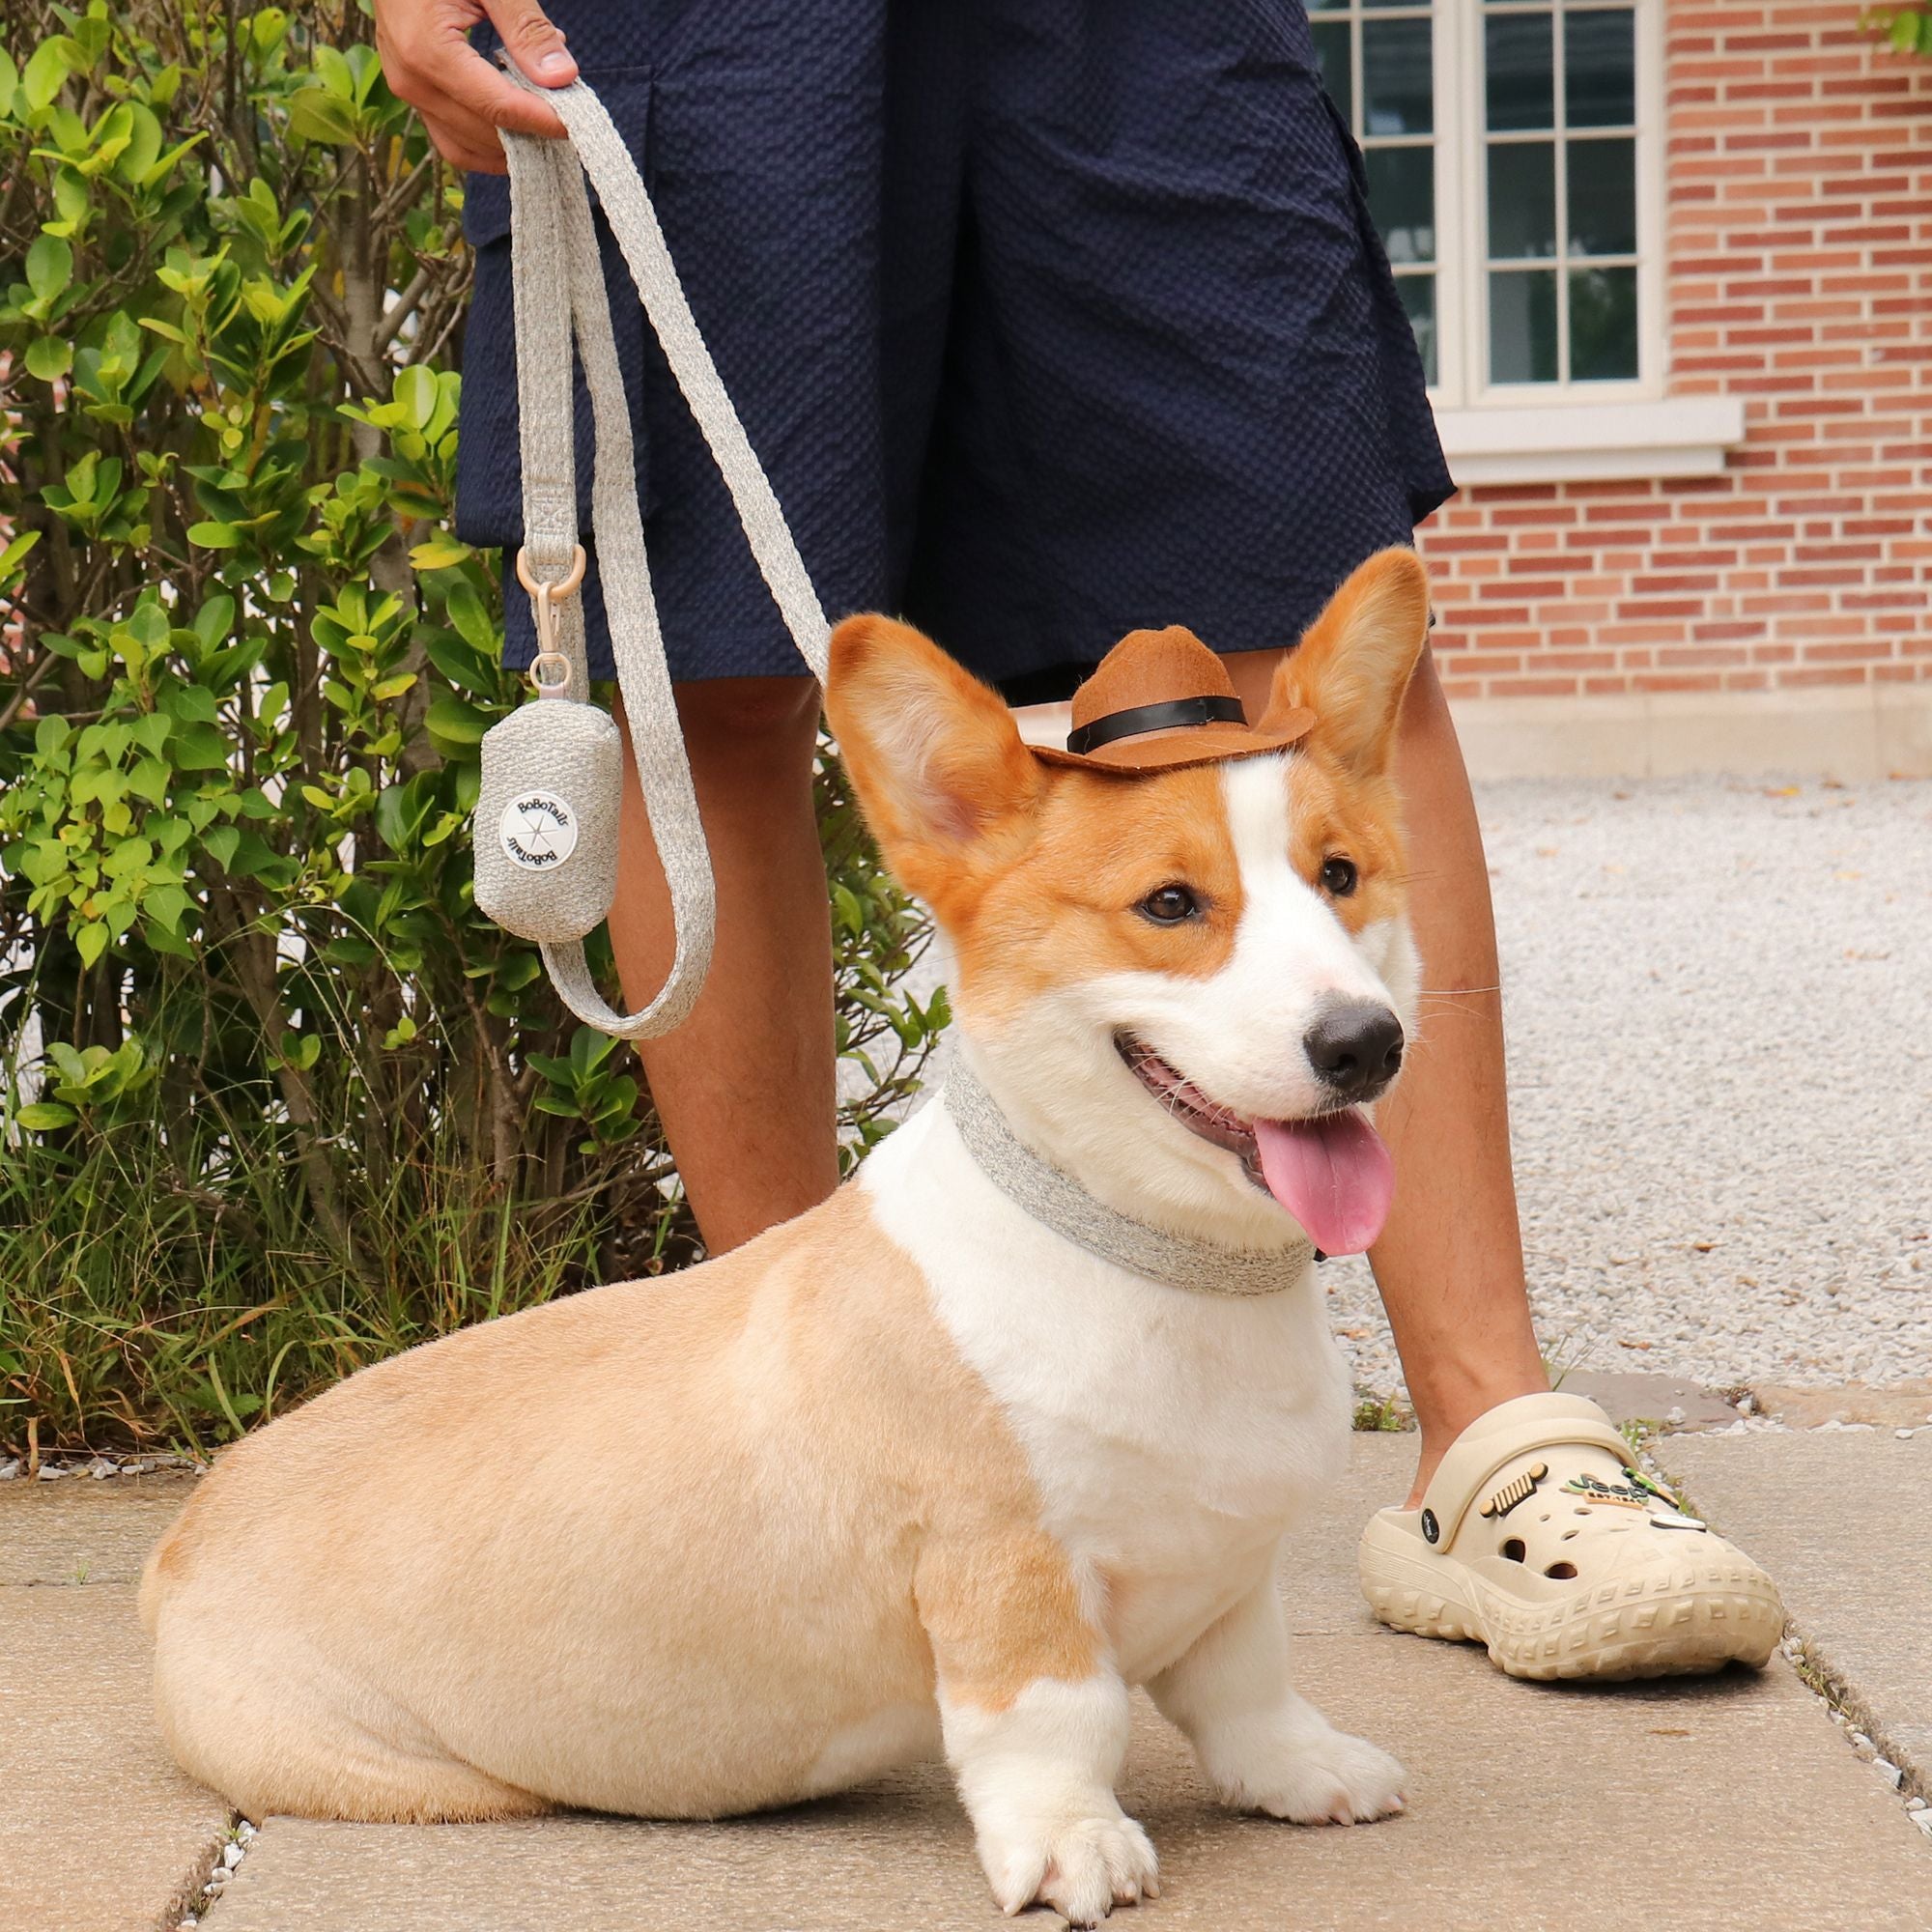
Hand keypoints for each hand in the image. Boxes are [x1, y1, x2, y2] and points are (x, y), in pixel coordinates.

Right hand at [375, 0, 579, 174]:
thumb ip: (526, 27)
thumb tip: (562, 76)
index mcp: (428, 48)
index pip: (498, 106)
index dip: (542, 121)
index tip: (577, 124)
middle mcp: (412, 79)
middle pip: (485, 132)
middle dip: (530, 133)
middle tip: (567, 118)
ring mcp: (407, 89)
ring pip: (467, 147)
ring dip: (509, 145)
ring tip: (544, 124)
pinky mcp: (411, 92)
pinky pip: (451, 138)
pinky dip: (486, 143)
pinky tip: (516, 130)